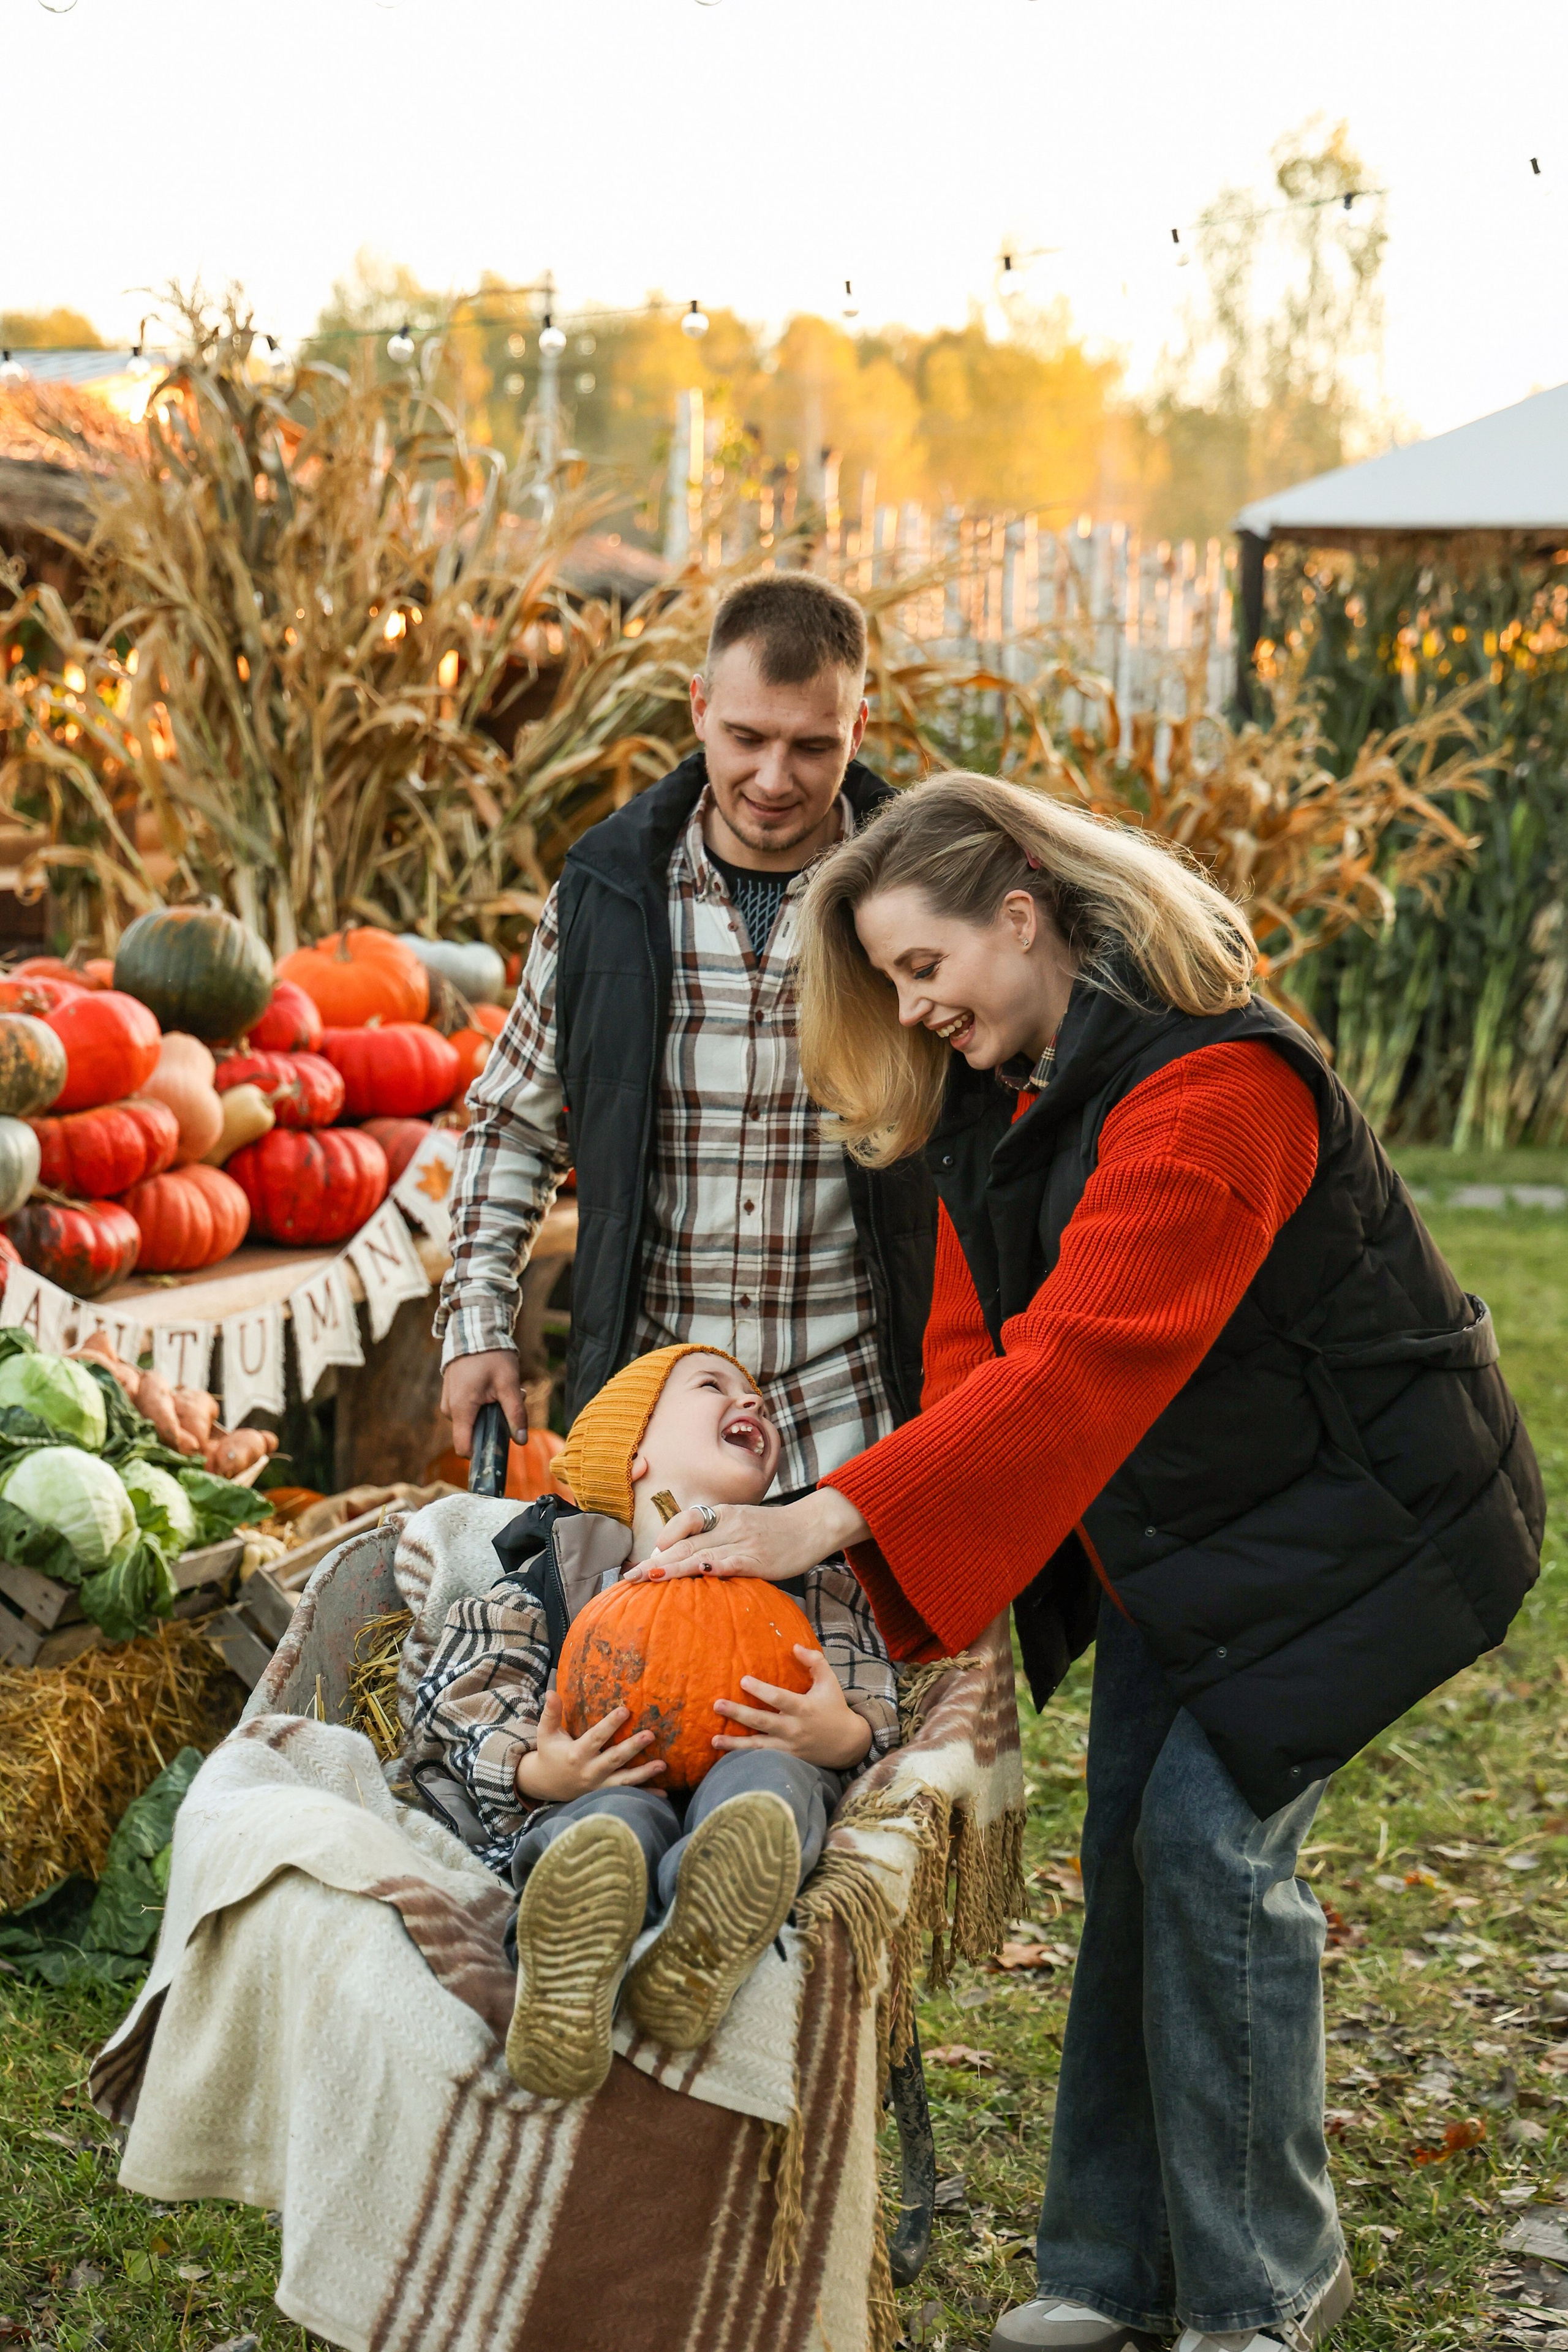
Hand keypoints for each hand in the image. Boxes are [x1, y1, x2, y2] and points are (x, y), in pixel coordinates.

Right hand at [442, 1347, 527, 1455]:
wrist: (475, 1330)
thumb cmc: (492, 1356)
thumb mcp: (508, 1384)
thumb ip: (515, 1413)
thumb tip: (522, 1440)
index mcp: (460, 1409)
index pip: (464, 1448)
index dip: (481, 1454)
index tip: (499, 1449)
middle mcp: (450, 1409)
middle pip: (473, 1433)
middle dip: (494, 1423)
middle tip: (508, 1399)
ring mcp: (449, 1401)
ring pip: (472, 1420)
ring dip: (490, 1410)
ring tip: (502, 1388)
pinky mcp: (452, 1394)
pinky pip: (468, 1409)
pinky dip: (483, 1402)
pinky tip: (492, 1385)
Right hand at [516, 1689, 666, 1802]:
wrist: (546, 1784)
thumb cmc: (550, 1754)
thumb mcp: (546, 1734)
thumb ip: (551, 1713)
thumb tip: (551, 1691)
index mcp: (576, 1754)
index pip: (596, 1737)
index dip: (610, 1724)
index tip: (625, 1710)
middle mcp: (589, 1771)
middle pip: (614, 1759)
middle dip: (633, 1747)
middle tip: (651, 1734)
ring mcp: (598, 1786)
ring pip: (624, 1780)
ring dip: (644, 1773)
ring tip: (663, 1765)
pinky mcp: (605, 1793)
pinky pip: (627, 1794)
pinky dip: (645, 1794)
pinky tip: (663, 1792)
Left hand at [625, 1488, 868, 1584]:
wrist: (812, 1526)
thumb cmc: (774, 1530)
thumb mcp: (741, 1525)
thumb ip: (717, 1538)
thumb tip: (686, 1559)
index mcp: (723, 1514)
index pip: (685, 1523)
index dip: (662, 1540)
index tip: (642, 1561)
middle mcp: (728, 1524)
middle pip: (685, 1543)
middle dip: (655, 1562)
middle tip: (629, 1578)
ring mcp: (743, 1541)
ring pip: (701, 1553)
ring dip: (673, 1567)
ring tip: (649, 1577)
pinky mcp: (759, 1559)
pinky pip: (732, 1562)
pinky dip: (713, 1567)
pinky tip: (698, 1573)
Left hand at [712, 1645, 872, 1771]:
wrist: (847, 1744)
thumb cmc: (835, 1707)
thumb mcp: (829, 1681)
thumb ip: (814, 1662)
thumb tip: (795, 1646)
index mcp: (804, 1708)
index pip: (779, 1699)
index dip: (761, 1690)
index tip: (742, 1680)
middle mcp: (794, 1728)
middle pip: (762, 1721)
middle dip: (738, 1713)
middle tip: (717, 1704)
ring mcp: (789, 1747)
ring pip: (758, 1745)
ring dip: (735, 1743)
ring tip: (714, 1739)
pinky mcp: (786, 1759)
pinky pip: (762, 1758)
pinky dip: (744, 1758)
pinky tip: (726, 1756)